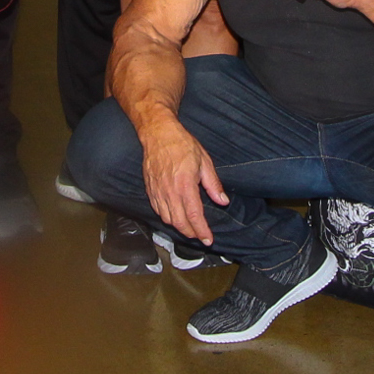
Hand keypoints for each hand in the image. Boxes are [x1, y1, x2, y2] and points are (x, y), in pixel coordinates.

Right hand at [138, 114, 226, 244]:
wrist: (158, 134)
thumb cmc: (182, 145)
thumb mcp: (204, 161)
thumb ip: (213, 184)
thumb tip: (223, 201)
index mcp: (185, 185)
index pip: (194, 216)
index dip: (202, 231)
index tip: (208, 239)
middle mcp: (170, 192)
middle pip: (180, 223)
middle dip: (191, 233)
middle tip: (201, 236)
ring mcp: (158, 192)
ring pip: (168, 219)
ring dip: (179, 227)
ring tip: (190, 228)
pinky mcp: (150, 190)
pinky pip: (158, 211)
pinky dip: (167, 218)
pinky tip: (175, 216)